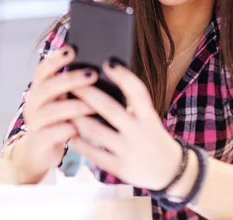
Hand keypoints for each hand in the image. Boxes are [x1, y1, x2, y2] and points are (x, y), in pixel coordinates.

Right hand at [3, 45, 96, 182]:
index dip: (56, 59)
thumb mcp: (62, 102)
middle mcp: (33, 104)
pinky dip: (67, 129)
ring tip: (92, 105)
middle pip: (48, 87)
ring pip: (50, 111)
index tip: (73, 49)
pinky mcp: (39, 142)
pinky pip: (52, 133)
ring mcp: (34, 123)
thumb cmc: (57, 122)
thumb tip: (99, 69)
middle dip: (71, 79)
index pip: (43, 70)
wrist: (39, 154)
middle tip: (93, 74)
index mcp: (39, 90)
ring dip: (73, 106)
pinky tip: (80, 129)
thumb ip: (72, 89)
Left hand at [70, 60, 181, 190]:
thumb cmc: (152, 136)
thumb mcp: (150, 118)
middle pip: (110, 109)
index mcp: (149, 116)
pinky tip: (71, 132)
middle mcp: (140, 133)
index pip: (138, 92)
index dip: (124, 76)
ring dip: (78, 117)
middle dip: (88, 94)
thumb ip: (132, 104)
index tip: (108, 62)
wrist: (168, 171)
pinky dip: (80, 142)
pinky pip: (94, 154)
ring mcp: (129, 151)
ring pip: (96, 132)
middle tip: (70, 81)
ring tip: (64, 106)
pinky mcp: (120, 168)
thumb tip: (103, 80)